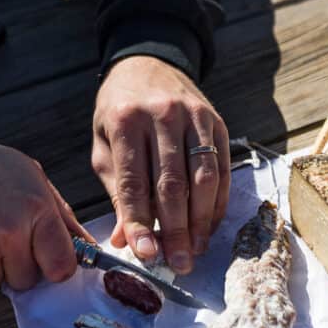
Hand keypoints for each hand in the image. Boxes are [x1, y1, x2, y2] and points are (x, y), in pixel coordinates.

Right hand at [0, 113, 93, 289]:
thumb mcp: (30, 176)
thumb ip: (61, 215)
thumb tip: (88, 247)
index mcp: (36, 209)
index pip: (62, 266)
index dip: (56, 266)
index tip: (48, 260)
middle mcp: (10, 232)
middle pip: (28, 280)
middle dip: (18, 264)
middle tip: (0, 233)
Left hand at [92, 56, 230, 274]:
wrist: (148, 63)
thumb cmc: (119, 112)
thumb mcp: (105, 146)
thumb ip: (116, 191)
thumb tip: (125, 240)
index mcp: (126, 121)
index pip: (134, 182)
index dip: (140, 222)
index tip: (145, 255)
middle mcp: (162, 116)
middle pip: (172, 184)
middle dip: (175, 230)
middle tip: (178, 264)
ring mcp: (194, 117)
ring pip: (203, 178)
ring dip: (201, 221)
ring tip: (195, 250)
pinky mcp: (217, 122)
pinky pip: (222, 169)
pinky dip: (218, 202)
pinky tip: (209, 225)